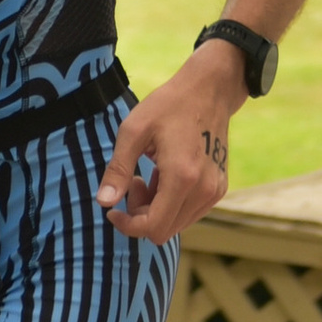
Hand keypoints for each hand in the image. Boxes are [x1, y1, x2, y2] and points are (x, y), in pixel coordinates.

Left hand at [95, 47, 243, 244]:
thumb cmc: (168, 106)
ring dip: (156, 210)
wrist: (209, 91)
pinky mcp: (218, 189)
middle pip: (164, 231)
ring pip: (176, 225)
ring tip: (150, 176)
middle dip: (140, 215)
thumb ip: (118, 170)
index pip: (153, 227)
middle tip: (134, 182)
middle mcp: (204, 190)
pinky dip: (171, 203)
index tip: (113, 209)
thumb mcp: (134, 131)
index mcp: (182, 176)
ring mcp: (214, 191)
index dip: (127, 225)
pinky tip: (164, 176)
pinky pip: (188, 213)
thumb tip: (103, 203)